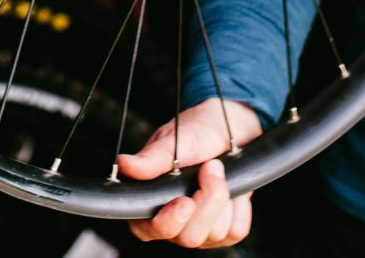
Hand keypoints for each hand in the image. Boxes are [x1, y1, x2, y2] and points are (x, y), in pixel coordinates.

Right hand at [117, 98, 265, 246]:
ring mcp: (200, 229)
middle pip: (187, 236)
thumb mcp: (176, 138)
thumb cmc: (197, 131)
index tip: (185, 201)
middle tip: (212, 167)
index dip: (166, 222)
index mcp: (150, 200)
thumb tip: (125, 164)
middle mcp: (173, 220)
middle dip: (206, 203)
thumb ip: (154, 157)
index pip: (146, 229)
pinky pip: (236, 230)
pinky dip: (239, 207)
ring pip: (214, 233)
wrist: (230, 128)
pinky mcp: (225, 232)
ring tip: (219, 169)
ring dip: (223, 198)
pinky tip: (233, 188)